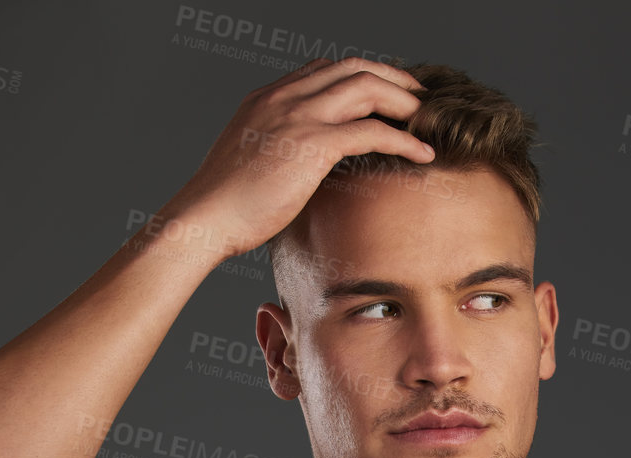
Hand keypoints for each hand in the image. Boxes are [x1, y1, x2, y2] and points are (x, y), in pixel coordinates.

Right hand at [180, 56, 434, 257]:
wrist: (204, 218)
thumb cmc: (223, 207)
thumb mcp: (249, 164)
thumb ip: (274, 153)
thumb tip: (293, 173)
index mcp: (268, 97)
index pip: (324, 69)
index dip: (360, 76)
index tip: (383, 95)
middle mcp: (285, 96)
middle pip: (352, 67)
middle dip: (390, 78)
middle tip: (417, 99)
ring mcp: (299, 115)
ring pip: (366, 87)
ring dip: (402, 100)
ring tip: (426, 119)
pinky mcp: (313, 143)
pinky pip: (371, 131)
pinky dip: (403, 139)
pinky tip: (422, 153)